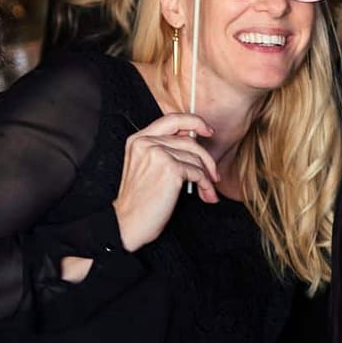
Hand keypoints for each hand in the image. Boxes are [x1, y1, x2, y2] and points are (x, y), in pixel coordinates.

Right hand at [112, 113, 218, 252]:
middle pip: (189, 140)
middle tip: (214, 174)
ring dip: (207, 177)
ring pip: (196, 158)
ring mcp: (158, 154)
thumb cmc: (139, 200)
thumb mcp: (146, 166)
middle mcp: (146, 142)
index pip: (172, 119)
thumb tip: (195, 140)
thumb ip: (164, 149)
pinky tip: (205, 195)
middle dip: (207, 158)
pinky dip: (205, 185)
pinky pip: (198, 172)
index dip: (194, 121)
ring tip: (208, 191)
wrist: (127, 223)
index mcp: (138, 139)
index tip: (207, 130)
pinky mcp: (170, 169)